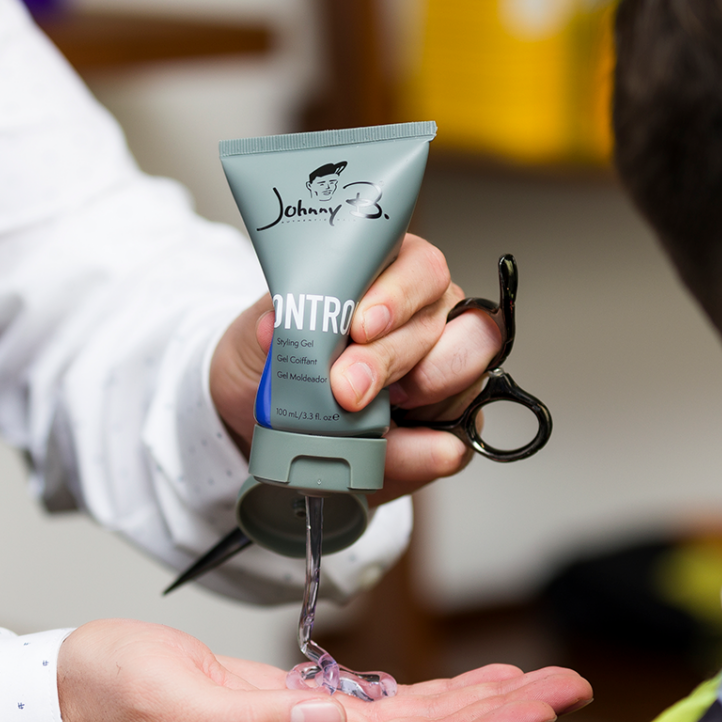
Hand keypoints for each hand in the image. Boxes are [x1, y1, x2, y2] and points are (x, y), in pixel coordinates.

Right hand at [58, 620, 591, 721]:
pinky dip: (433, 694)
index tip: (544, 705)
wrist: (88, 693)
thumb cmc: (124, 695)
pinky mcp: (301, 710)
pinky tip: (461, 685)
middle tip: (569, 684)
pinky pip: (386, 708)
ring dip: (481, 703)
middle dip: (507, 714)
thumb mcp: (178, 703)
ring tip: (534, 681)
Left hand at [209, 234, 502, 503]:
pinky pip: (452, 442)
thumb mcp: (255, 338)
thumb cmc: (273, 364)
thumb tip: (276, 323)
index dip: (398, 294)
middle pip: (450, 321)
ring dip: (421, 395)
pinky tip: (390, 452)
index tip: (359, 325)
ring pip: (466, 376)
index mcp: (390, 276)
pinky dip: (423, 452)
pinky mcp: (443, 430)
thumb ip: (272, 326)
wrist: (262, 424)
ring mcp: (443, 375)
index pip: (421, 269)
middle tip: (346, 387)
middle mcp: (428, 319)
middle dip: (393, 357)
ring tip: (370, 417)